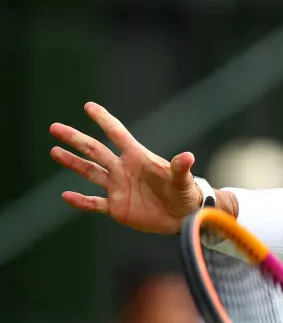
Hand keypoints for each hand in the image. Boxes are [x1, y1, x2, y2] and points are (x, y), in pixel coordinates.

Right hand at [50, 102, 202, 233]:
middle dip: (76, 139)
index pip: (117, 134)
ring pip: (89, 172)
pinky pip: (93, 203)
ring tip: (54, 151)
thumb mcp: (182, 180)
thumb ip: (180, 168)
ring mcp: (117, 187)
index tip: (89, 106)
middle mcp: (123, 169)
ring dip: (72, 162)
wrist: (182, 216)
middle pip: (95, 150)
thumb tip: (188, 156)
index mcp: (137, 157)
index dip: (104, 120)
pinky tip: (65, 195)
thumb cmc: (184, 193)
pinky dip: (80, 201)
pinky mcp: (116, 207)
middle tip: (55, 127)